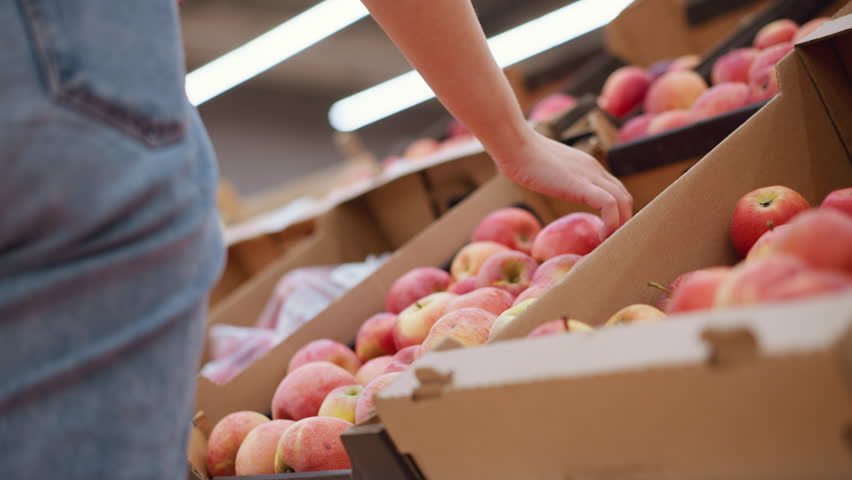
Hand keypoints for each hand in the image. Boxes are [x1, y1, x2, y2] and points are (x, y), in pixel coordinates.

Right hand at [492, 130, 632, 235]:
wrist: (516, 147)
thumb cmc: (522, 158)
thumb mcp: (547, 169)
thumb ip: (555, 177)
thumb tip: (547, 186)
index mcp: (587, 166)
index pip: (614, 188)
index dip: (616, 210)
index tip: (606, 228)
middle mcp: (594, 169)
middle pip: (624, 195)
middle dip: (624, 219)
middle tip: (613, 239)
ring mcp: (590, 175)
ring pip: (623, 200)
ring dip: (621, 223)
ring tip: (610, 240)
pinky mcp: (581, 184)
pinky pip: (609, 204)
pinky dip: (612, 222)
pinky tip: (601, 235)